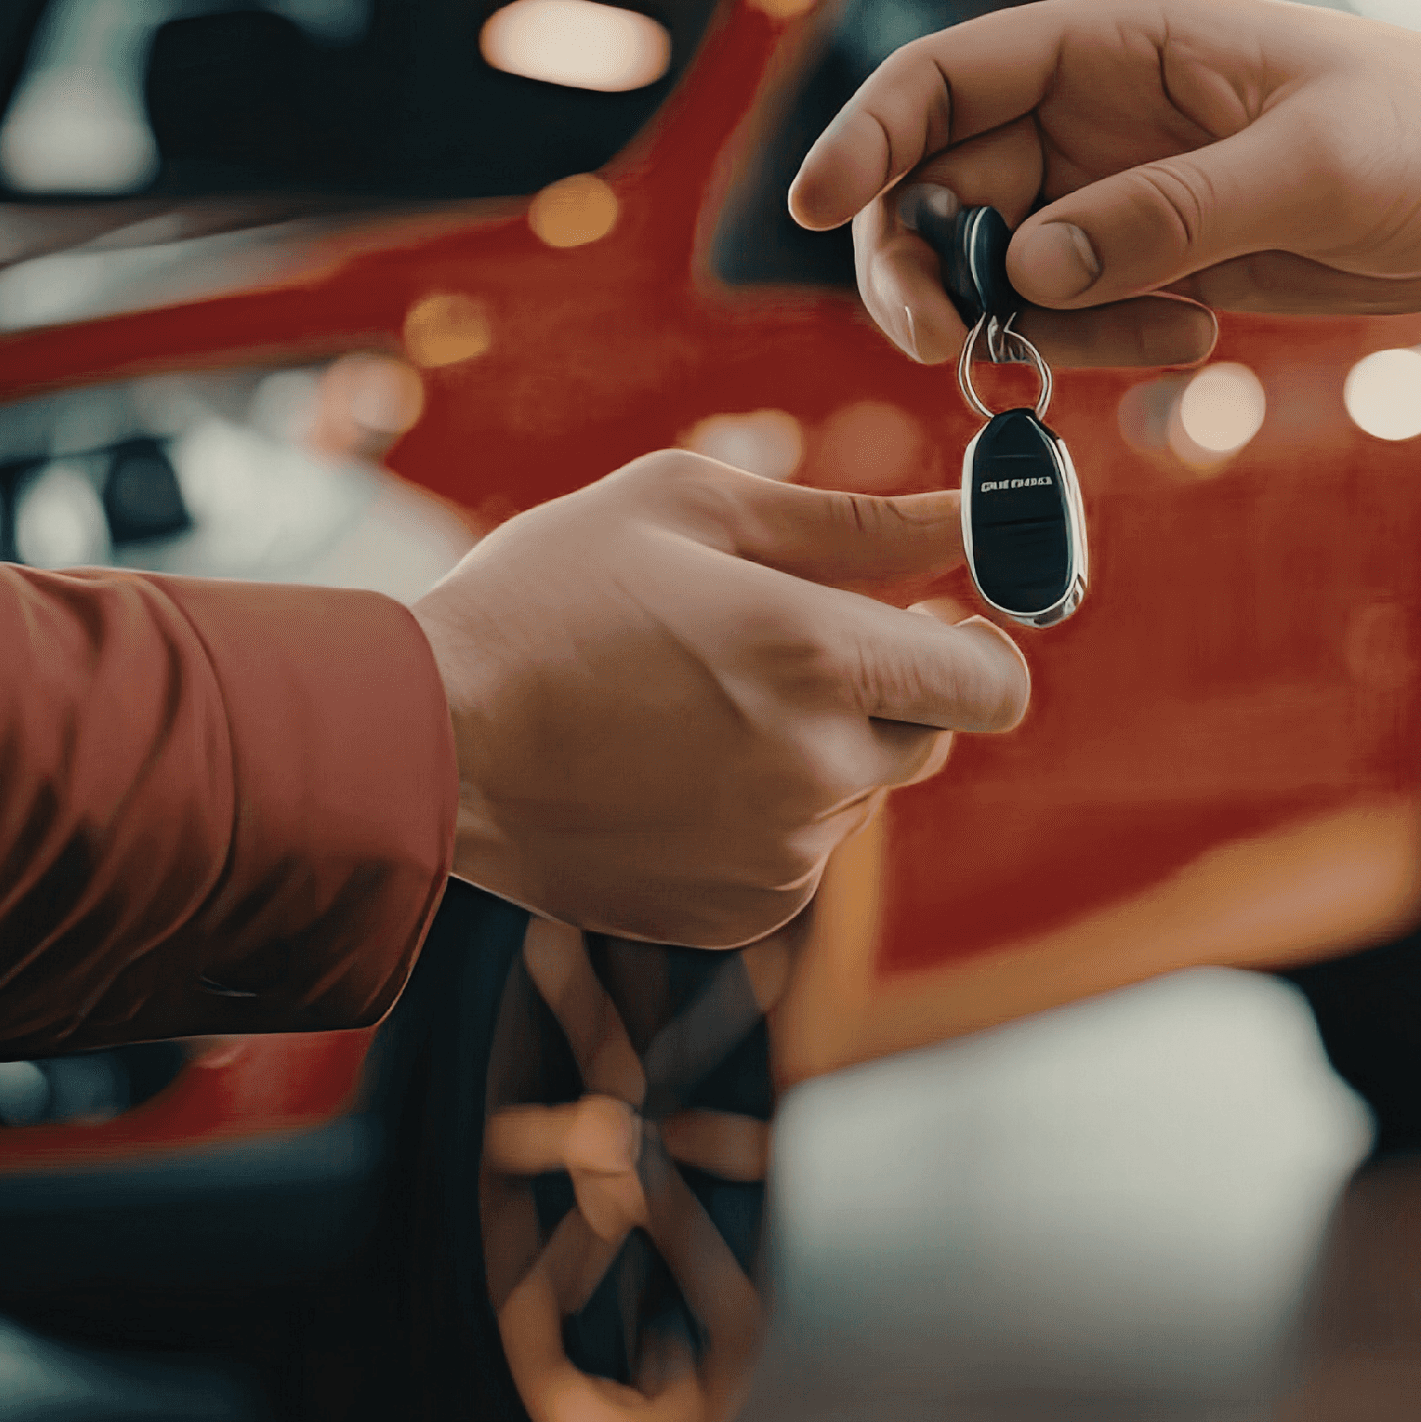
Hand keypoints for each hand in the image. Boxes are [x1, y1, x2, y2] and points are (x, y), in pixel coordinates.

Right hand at [410, 450, 1031, 947]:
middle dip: (885, 687)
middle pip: (933, 737)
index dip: (977, 646)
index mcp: (816, 658)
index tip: (928, 617)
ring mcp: (781, 856)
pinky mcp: (741, 913)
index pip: (994, 682)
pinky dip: (763, 809)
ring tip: (693, 702)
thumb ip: (851, 520)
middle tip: (783, 640)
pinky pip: (799, 850)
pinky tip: (670, 767)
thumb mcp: (690, 508)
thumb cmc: (549, 597)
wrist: (426, 742)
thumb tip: (968, 520)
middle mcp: (817, 771)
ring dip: (815, 746)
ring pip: (858, 793)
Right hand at [786, 0, 1420, 391]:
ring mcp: (1116, 190)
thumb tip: (1032, 268)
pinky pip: (1064, 314)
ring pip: (995, 264)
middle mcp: (1094, 110)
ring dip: (1030, 326)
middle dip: (929, 268)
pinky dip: (1092, 348)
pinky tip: (1192, 345)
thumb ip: (1167, 216)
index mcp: (1118, 41)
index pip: (946, 77)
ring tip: (1162, 344)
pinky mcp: (1150, 260)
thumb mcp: (1313, 171)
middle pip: (939, 185)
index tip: (809, 212)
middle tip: (956, 351)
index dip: (863, 136)